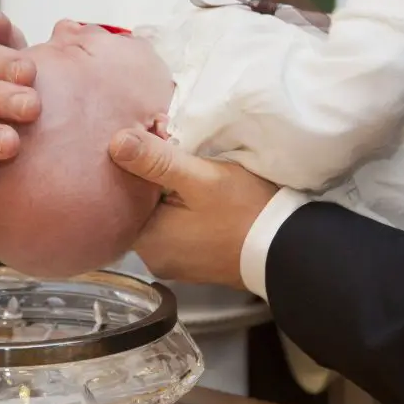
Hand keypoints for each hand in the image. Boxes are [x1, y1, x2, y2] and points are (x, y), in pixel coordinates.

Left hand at [108, 129, 276, 288]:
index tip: (156, 139)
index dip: (137, 165)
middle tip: (175, 145)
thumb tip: (116, 143)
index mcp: (147, 240)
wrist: (286, 249)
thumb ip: (156, 161)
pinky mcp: (193, 262)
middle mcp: (153, 258)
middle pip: (141, 206)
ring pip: (160, 216)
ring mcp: (174, 263)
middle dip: (154, 177)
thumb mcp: (200, 178)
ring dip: (170, 192)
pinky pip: (177, 228)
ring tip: (190, 166)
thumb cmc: (244, 212)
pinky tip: (199, 193)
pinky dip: (183, 209)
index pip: (122, 195)